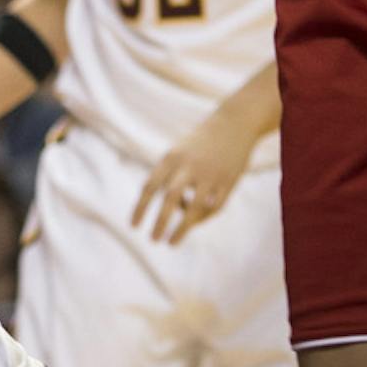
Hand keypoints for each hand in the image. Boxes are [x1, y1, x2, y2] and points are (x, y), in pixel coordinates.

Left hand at [131, 107, 254, 244]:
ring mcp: (210, 174)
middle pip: (170, 197)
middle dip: (160, 221)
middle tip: (153, 240)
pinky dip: (203, 218)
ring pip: (194, 208)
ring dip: (181, 228)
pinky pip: (214, 208)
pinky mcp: (228, 182)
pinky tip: (196, 221)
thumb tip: (176, 211)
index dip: (141, 207)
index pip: (150, 185)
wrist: (233, 124)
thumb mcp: (180, 155)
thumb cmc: (200, 143)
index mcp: (172, 158)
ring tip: (171, 242)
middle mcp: (189, 166)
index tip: (133, 226)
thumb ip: (172, 180)